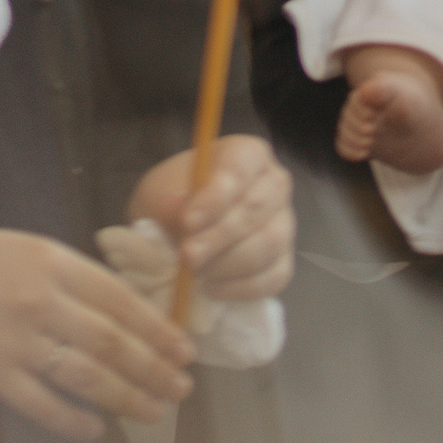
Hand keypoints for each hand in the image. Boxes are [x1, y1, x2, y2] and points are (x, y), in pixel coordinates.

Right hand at [0, 222, 194, 439]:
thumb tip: (130, 315)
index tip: (185, 350)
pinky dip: (71, 421)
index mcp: (56, 264)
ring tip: (154, 411)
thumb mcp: (37, 251)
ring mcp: (15, 340)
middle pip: (111, 342)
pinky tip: (96, 429)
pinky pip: (40, 403)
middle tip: (181, 388)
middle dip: (153, 368)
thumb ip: (79, 280)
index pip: (122, 301)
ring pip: (85, 376)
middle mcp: (41, 301)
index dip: (158, 329)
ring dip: (126, 397)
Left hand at [128, 135, 295, 301]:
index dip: (216, 196)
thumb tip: (176, 206)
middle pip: (257, 208)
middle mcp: (274, 184)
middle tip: (187, 257)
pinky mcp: (283, 260)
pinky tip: (212, 288)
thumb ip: (168, 203)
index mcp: (246, 155)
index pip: (240, 168)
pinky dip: (241, 288)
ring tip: (196, 274)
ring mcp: (284, 223)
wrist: (178, 234)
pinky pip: (275, 276)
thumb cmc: (173, 204)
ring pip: (270, 243)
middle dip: (219, 236)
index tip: (188, 221)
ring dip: (229, 264)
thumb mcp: (158, 196)